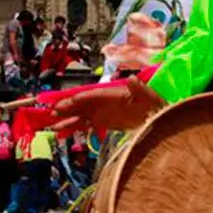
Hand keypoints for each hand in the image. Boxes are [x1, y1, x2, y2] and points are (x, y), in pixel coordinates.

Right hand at [51, 76, 165, 131]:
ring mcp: (105, 113)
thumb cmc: (158, 107)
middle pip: (84, 104)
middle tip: (51, 112)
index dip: (79, 99)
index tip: (66, 102)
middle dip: (68, 108)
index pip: (94, 95)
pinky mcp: (105, 123)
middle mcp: (107, 102)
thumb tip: (133, 79)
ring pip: (81, 115)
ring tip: (52, 126)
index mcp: (115, 94)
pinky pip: (86, 125)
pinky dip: (74, 128)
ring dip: (67, 120)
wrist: (161, 120)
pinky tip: (62, 133)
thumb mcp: (152, 98)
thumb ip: (141, 89)